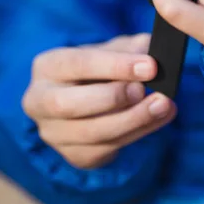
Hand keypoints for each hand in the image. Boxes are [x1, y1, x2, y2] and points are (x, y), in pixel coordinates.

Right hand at [22, 35, 176, 169]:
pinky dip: (138, 134)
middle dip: (113, 98)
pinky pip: (107, 150)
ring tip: (164, 105)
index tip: (150, 65)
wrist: (88, 95)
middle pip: (70, 104)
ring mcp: (53, 133)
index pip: (78, 64)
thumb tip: (154, 51)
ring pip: (91, 133)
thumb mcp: (110, 49)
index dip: (115, 65)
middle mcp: (40, 101)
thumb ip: (130, 48)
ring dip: (133, 120)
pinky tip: (159, 118)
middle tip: (145, 90)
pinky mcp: (73, 155)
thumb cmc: (99, 67)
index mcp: (47, 66)